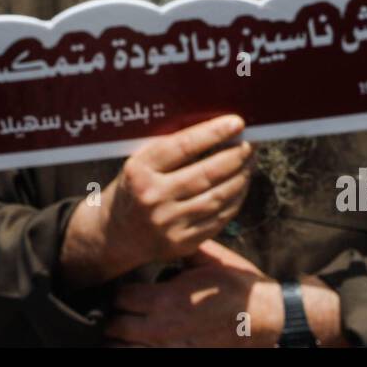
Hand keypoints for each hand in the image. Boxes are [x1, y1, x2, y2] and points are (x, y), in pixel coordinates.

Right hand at [59, 114, 252, 289]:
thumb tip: (215, 128)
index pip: (183, 146)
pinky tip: (241, 186)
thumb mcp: (140, 163)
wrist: (116, 234)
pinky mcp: (182, 243)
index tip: (236, 123)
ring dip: (240, 177)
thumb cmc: (134, 188)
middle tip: (249, 144)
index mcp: (139, 171)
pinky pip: (219, 219)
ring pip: (218, 197)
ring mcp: (168, 223)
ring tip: (249, 162)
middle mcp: (153, 197)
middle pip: (206, 174)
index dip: (213, 133)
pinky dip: (235, 200)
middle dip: (235, 156)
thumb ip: (170, 148)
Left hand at [105, 240, 282, 346]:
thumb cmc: (240, 288)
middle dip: (116, 317)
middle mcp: (163, 327)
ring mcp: (171, 349)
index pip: (121, 298)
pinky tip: (142, 344)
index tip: (126, 291)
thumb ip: (183, 249)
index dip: (120, 293)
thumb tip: (166, 233)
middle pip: (116, 327)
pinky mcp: (183, 359)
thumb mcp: (211, 260)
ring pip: (125, 349)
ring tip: (128, 332)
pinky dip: (139, 351)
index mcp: (167, 298)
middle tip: (123, 312)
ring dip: (123, 340)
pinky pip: (146, 359)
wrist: (268, 318)